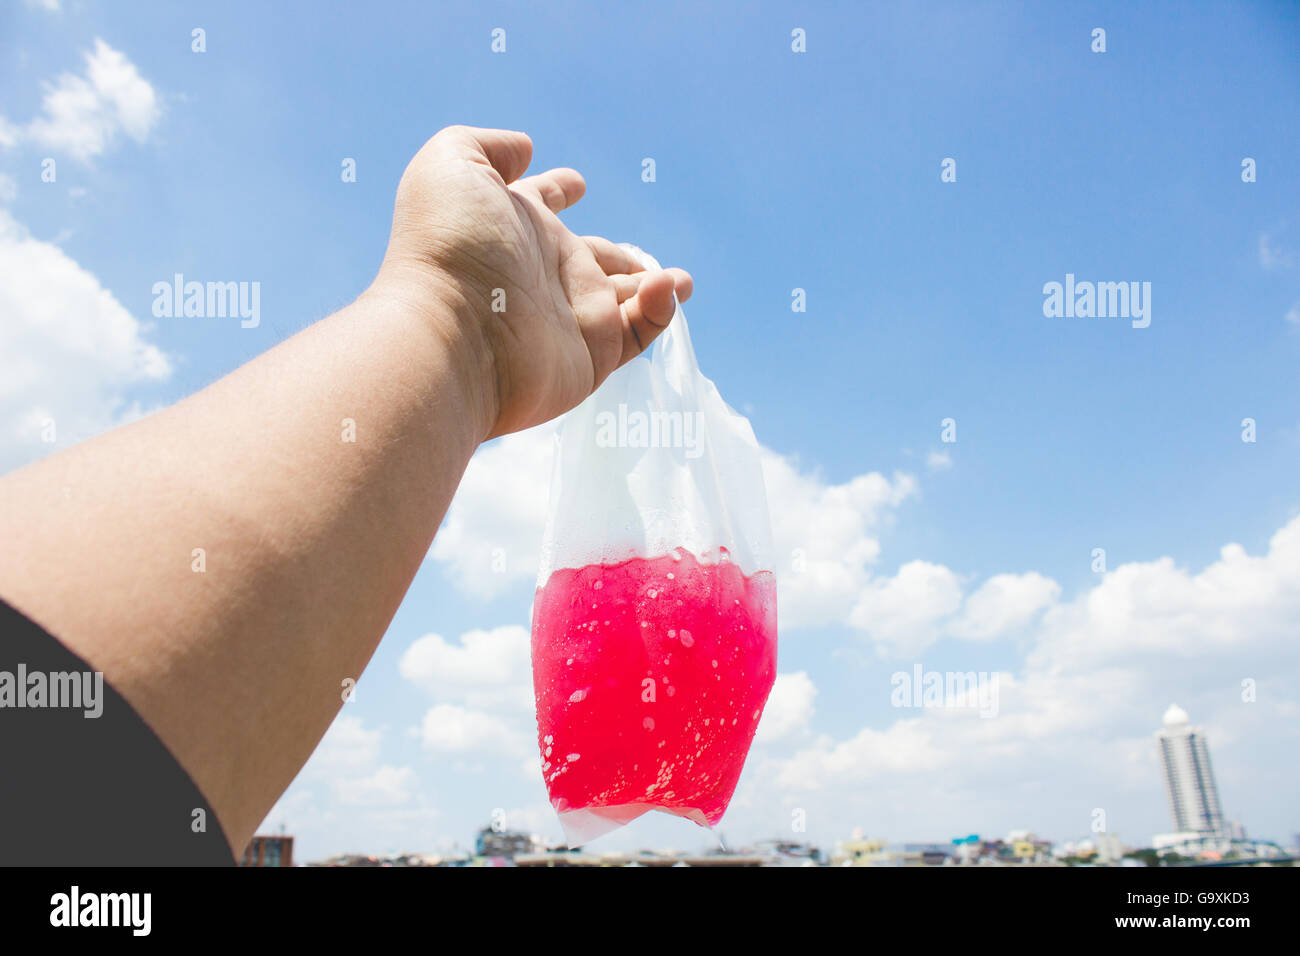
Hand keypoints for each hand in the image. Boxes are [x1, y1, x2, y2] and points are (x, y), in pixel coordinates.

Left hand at [375, 125, 692, 439]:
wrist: (453, 337)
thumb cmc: (448, 250)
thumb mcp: (451, 167)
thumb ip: (487, 147)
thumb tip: (526, 150)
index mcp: (512, 225)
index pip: (540, 201)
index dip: (555, 189)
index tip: (575, 184)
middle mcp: (542, 271)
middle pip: (592, 259)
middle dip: (620, 257)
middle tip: (644, 262)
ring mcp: (569, 316)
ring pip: (624, 300)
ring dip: (655, 287)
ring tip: (681, 279)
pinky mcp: (592, 357)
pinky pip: (638, 333)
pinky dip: (660, 311)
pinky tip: (664, 287)